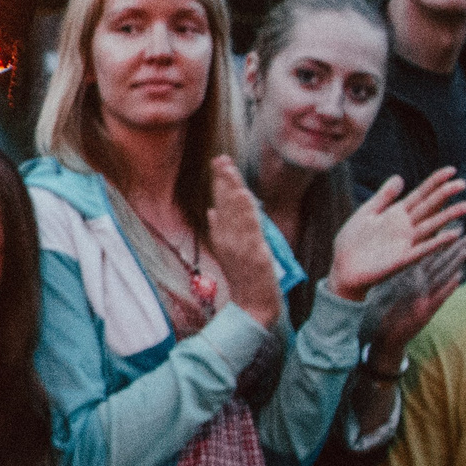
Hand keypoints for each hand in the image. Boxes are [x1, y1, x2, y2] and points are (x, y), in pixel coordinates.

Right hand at [207, 157, 283, 326]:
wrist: (252, 307)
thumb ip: (220, 230)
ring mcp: (240, 246)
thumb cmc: (243, 280)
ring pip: (235, 212)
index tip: (219, 162)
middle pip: (225, 204)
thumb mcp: (228, 252)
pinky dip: (244, 211)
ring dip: (232, 189)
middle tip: (221, 158)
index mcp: (223, 236)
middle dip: (223, 180)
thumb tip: (211, 210)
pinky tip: (242, 194)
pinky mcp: (254, 253)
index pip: (220, 203)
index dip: (220, 182)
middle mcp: (228, 238)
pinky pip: (248, 227)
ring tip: (229, 168)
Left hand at [331, 168, 465, 301]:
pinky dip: (437, 242)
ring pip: (431, 226)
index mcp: (396, 214)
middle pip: (429, 207)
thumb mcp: (367, 213)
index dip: (435, 182)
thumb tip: (399, 177)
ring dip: (448, 216)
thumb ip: (384, 197)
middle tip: (463, 183)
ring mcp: (406, 242)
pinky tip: (453, 234)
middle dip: (445, 195)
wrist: (343, 267)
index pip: (420, 194)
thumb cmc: (353, 241)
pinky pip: (423, 249)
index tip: (451, 170)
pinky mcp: (403, 259)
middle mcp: (406, 227)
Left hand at [365, 240, 465, 371]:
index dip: (444, 244)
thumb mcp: (397, 292)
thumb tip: (411, 259)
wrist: (386, 338)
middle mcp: (424, 289)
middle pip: (442, 265)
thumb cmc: (391, 315)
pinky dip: (448, 289)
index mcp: (416, 281)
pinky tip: (458, 278)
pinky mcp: (424, 313)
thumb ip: (407, 276)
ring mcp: (425, 300)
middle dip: (456, 250)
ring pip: (442, 278)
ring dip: (455, 264)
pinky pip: (438, 298)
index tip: (456, 230)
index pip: (432, 258)